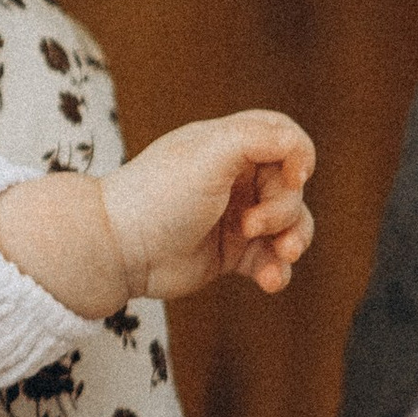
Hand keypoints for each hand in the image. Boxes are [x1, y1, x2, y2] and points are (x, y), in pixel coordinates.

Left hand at [0, 113, 314, 316]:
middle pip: (290, 187)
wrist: (118, 249)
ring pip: (290, 225)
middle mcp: (233, 178)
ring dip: (292, 240)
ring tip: (281, 255)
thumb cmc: (158, 195)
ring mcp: (235, 216)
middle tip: (251, 225)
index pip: (283, 136)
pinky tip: (270, 281)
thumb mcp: (210, 154)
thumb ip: (259, 137)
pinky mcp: (231, 253)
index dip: (299, 154)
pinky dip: (277, 270)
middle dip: (283, 208)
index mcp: (226, 145)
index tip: (294, 176)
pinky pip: (271, 260)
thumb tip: (299, 147)